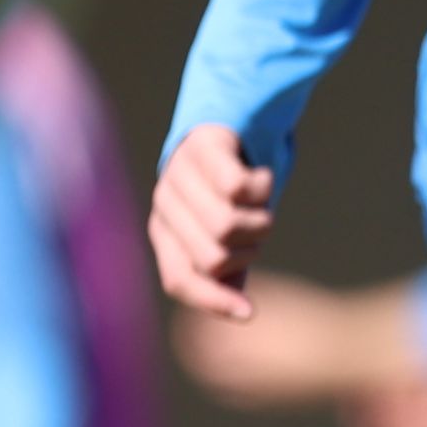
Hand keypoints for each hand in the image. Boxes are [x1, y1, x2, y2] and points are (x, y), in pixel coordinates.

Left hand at [150, 127, 275, 317]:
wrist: (241, 113)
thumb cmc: (238, 180)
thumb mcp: (232, 226)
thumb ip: (230, 264)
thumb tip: (240, 310)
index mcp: (164, 230)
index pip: (179, 280)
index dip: (213, 302)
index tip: (249, 313)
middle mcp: (164, 203)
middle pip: (213, 257)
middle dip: (249, 249)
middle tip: (258, 224)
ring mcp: (179, 173)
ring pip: (226, 226)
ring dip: (260, 218)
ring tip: (262, 202)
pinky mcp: (202, 145)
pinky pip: (238, 187)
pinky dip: (263, 186)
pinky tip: (262, 174)